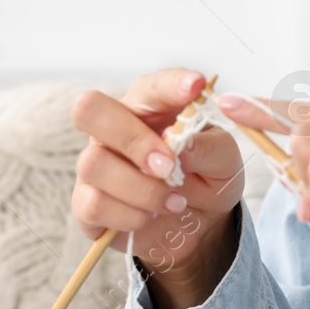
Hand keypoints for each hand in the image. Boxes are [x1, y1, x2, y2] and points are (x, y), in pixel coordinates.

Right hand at [71, 69, 243, 304]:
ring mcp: (95, 164)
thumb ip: (211, 146)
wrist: (198, 223)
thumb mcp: (224, 161)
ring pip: (94, 164)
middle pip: (90, 109)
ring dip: (142, 189)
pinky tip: (150, 217)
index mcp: (150, 106)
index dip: (170, 85)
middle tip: (169, 166)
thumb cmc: (206, 176)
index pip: (150, 86)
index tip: (195, 87)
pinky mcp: (86, 204)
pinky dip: (131, 216)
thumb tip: (185, 145)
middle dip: (133, 139)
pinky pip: (94, 205)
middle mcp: (114, 128)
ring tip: (175, 201)